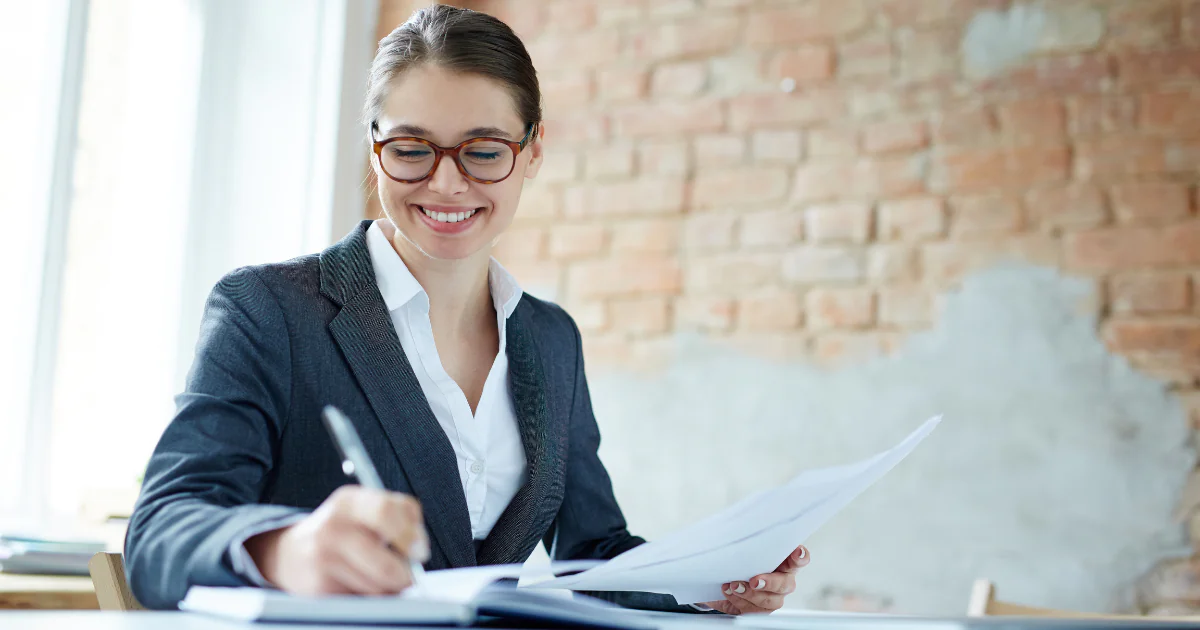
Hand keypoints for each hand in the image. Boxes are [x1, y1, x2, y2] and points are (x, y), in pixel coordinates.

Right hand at [244, 485, 429, 595]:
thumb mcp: (365, 509)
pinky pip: (361, 598)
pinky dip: (370, 596)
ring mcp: (323, 558)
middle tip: (409, 576)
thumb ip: (398, 516)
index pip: (385, 511)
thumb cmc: (341, 531)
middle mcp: (332, 527)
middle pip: (385, 563)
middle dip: (405, 575)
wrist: (291, 554)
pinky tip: (359, 583)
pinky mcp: (319, 586)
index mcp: (348, 501)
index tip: (421, 550)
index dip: (410, 534)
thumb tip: (418, 549)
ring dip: (388, 588)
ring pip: (377, 586)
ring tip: (380, 576)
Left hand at [702, 545, 808, 614]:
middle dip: (769, 583)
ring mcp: (772, 598)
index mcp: (785, 563)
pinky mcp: (758, 610)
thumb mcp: (745, 549)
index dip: (800, 557)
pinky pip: (752, 611)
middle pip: (784, 585)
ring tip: (733, 586)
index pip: (798, 560)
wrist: (724, 578)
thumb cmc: (741, 560)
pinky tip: (729, 593)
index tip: (796, 552)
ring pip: (769, 601)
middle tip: (754, 581)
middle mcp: (782, 582)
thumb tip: (741, 528)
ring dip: (749, 595)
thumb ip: (750, 543)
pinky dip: (738, 602)